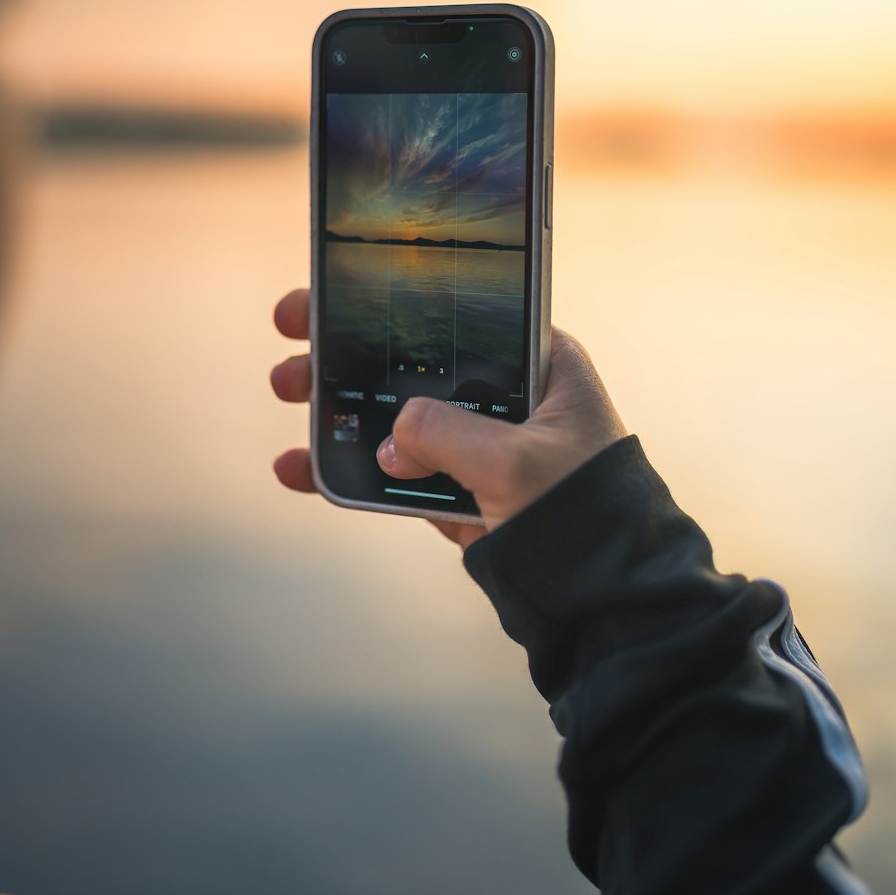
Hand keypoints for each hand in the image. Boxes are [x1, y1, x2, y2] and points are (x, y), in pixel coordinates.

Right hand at [270, 288, 626, 545]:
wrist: (607, 604)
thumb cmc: (588, 515)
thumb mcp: (517, 463)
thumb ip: (446, 435)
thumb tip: (391, 440)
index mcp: (543, 364)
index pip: (461, 314)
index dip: (395, 300)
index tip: (336, 290)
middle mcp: (511, 396)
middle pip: (418, 359)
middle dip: (351, 348)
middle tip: (294, 334)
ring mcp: (482, 444)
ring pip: (399, 414)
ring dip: (341, 402)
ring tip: (289, 389)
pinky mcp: (461, 489)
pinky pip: (397, 470)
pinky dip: (351, 468)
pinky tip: (300, 466)